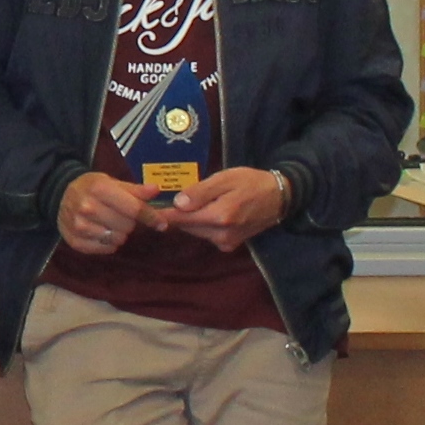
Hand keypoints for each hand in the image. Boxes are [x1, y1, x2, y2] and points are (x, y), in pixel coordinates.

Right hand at [57, 171, 170, 254]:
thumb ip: (135, 189)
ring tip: (110, 224)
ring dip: (119, 233)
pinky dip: (108, 243)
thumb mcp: (111, 182)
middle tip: (121, 216)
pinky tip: (102, 232)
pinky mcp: (75, 241)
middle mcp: (87, 207)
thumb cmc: (91, 187)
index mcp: (99, 189)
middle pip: (127, 226)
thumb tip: (156, 190)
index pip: (134, 209)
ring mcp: (80, 226)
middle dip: (129, 222)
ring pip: (118, 239)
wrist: (59, 195)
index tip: (162, 224)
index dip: (151, 217)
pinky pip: (106, 249)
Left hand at [167, 166, 289, 251]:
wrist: (280, 197)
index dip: (162, 214)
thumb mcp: (225, 179)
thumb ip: (201, 192)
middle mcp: (221, 235)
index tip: (145, 210)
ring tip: (188, 203)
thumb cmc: (251, 182)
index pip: (181, 218)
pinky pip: (206, 235)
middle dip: (176, 214)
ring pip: (195, 231)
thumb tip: (178, 204)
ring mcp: (226, 243)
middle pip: (186, 226)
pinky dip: (201, 224)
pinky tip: (206, 211)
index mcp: (220, 216)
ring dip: (189, 219)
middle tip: (167, 200)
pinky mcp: (230, 245)